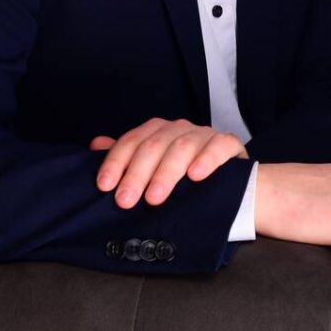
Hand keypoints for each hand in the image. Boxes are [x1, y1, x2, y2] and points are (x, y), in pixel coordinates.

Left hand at [89, 117, 248, 208]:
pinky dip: (206, 160)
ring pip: (182, 147)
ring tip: (154, 197)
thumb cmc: (186, 172)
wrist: (234, 179)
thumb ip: (127, 155)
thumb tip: (95, 145)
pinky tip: (196, 175)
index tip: (104, 186)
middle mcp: (179, 129)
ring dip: (166, 173)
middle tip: (125, 201)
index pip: (131, 141)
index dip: (116, 162)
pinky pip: (218, 146)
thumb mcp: (154, 165)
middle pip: (154, 145)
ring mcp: (204, 135)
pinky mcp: (228, 143)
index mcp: (158, 131)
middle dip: (137, 174)